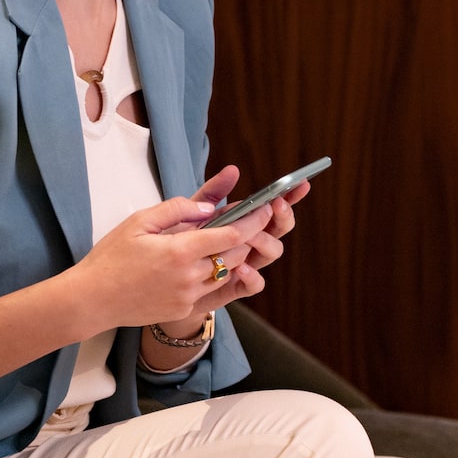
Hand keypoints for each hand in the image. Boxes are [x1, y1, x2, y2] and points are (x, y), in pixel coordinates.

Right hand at [69, 164, 275, 331]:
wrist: (92, 299)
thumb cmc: (110, 257)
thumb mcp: (138, 222)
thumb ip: (176, 209)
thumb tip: (209, 207)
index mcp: (180, 251)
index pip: (232, 234)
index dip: (253, 220)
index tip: (264, 209)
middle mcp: (190, 276)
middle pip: (237, 255)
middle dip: (246, 238)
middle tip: (247, 222)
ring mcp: (189, 297)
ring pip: (226, 274)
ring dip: (230, 257)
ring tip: (222, 241)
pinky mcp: (183, 310)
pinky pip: (208, 290)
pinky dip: (209, 274)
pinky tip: (195, 265)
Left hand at [157, 165, 313, 317]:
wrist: (158, 277)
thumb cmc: (177, 242)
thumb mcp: (191, 213)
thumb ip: (212, 193)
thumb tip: (233, 170)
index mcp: (242, 223)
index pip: (272, 208)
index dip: (289, 196)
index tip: (300, 183)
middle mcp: (248, 244)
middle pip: (278, 230)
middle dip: (282, 217)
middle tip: (275, 206)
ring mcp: (244, 265)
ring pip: (271, 252)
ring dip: (264, 241)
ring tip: (249, 235)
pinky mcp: (233, 287)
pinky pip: (254, 284)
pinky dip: (252, 275)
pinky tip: (240, 266)